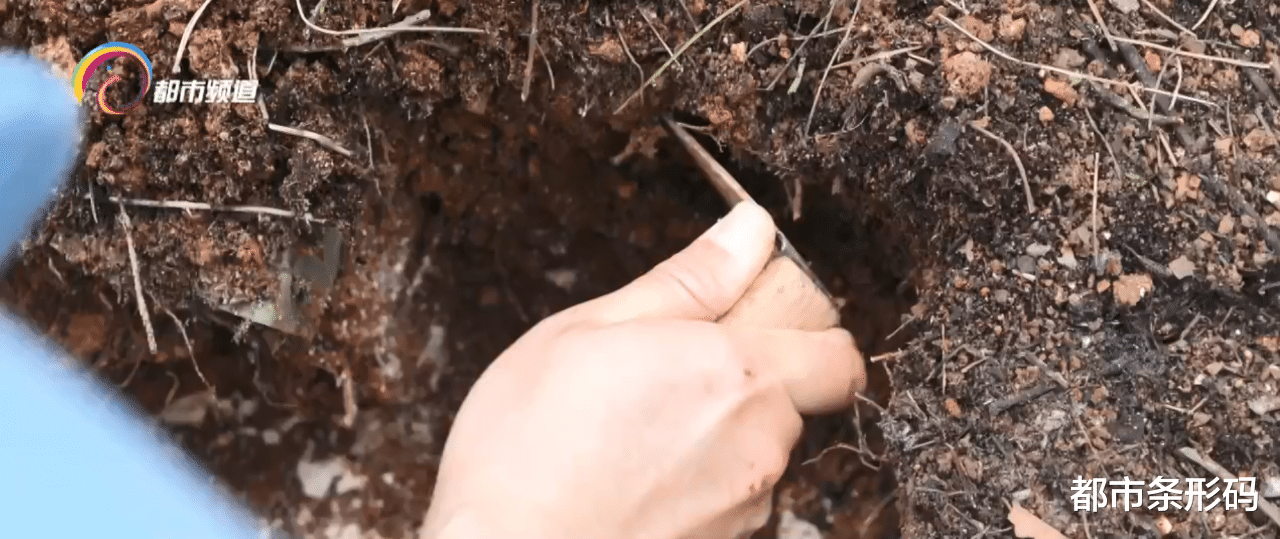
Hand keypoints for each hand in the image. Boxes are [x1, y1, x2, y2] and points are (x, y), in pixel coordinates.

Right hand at [418, 202, 865, 538]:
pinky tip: (631, 476)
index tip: (744, 319)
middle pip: (793, 398)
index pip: (838, 352)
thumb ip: (688, 280)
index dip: (802, 329)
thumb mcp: (590, 330)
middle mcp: (761, 446)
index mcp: (738, 375)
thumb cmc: (528, 449)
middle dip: (744, 378)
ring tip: (631, 431)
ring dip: (716, 432)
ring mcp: (746, 507)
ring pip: (757, 450)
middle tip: (662, 372)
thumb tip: (750, 232)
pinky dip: (696, 482)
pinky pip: (729, 497)